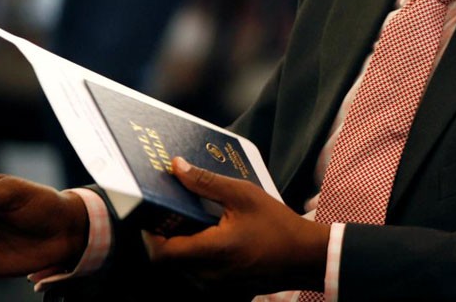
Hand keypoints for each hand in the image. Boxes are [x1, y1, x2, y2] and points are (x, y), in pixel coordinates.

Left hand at [143, 157, 329, 295]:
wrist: (305, 256)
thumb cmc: (277, 225)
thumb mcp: (244, 195)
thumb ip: (207, 182)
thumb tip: (177, 167)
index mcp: (212, 251)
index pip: (161, 253)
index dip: (150, 234)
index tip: (152, 214)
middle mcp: (209, 275)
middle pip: (169, 261)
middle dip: (165, 237)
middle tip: (169, 212)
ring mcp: (217, 286)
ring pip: (182, 269)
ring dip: (181, 247)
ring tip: (190, 221)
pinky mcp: (224, 289)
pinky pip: (199, 274)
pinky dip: (197, 256)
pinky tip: (209, 237)